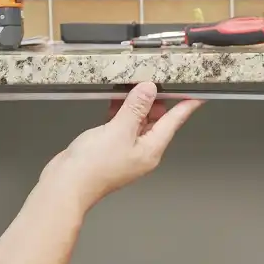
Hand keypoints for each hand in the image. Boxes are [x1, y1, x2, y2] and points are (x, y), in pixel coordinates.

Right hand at [40, 82, 202, 212]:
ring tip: (136, 85)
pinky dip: (121, 111)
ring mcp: (125, 149)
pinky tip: (116, 100)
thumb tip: (149, 90)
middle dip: (156, 100)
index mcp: (150, 150)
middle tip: (155, 79)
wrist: (66, 184)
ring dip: (136, 104)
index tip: (196, 95)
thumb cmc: (93, 167)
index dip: (186, 107)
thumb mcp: (119, 131)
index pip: (173, 123)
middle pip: (156, 120)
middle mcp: (141, 151)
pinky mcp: (110, 146)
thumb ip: (135, 108)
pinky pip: (122, 125)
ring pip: (138, 121)